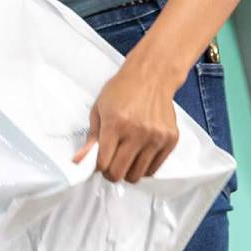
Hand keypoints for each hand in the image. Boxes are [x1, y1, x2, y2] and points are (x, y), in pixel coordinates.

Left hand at [73, 57, 181, 183]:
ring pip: (137, 175)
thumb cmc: (123, 89)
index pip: (103, 163)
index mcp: (116, 123)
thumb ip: (91, 138)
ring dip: (128, 171)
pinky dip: (144, 167)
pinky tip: (139, 154)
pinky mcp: (170, 140)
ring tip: (126, 158)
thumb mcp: (99, 109)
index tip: (99, 162)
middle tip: (111, 163)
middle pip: (119, 173)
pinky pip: (154, 169)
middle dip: (111, 173)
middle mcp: (137, 132)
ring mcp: (156, 137)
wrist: (152, 75)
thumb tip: (80, 161)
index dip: (98, 167)